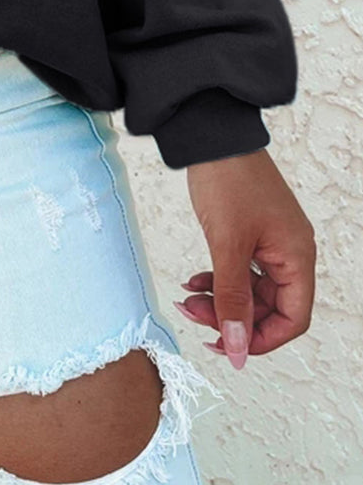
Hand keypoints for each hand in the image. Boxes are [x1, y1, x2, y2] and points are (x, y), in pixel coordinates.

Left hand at [174, 148, 315, 370]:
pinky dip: (218, 279)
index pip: (292, 318)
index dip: (261, 339)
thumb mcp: (227, 245)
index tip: (227, 346)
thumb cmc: (228, 180)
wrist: (212, 137)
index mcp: (297, 256)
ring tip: (188, 298)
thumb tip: (236, 347)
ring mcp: (270, 243)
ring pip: (250, 291)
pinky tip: (194, 280)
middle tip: (195, 315)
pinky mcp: (251, 234)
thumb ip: (232, 299)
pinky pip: (240, 271)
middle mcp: (290, 252)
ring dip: (220, 299)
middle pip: (269, 308)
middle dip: (232, 317)